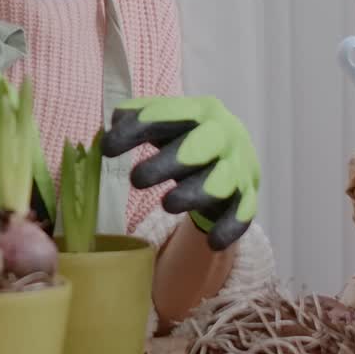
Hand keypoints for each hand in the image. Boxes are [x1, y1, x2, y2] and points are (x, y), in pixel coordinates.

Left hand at [101, 96, 258, 250]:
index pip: (166, 115)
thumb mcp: (166, 123)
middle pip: (198, 147)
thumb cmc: (187, 138)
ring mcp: (238, 165)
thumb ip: (138, 117)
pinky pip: (242, 213)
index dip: (134, 130)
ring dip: (193, 194)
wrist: (234, 156)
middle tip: (136, 180)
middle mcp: (223, 135)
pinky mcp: (247, 194)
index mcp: (199, 111)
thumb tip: (114, 121)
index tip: (107, 149)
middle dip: (165, 163)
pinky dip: (229, 228)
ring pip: (220, 181)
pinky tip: (212, 242)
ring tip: (167, 205)